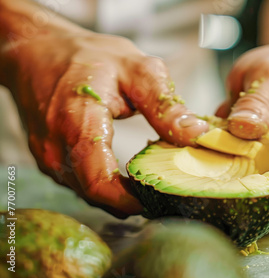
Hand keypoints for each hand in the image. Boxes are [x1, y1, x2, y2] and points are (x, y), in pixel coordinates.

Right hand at [3, 30, 207, 216]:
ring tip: (147, 185)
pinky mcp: (47, 160)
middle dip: (129, 200)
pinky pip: (78, 183)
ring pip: (86, 193)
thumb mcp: (137, 69)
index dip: (128, 200)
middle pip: (94, 193)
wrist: (37, 50)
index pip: (99, 180)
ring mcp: (47, 156)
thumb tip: (197, 135)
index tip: (157, 201)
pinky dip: (102, 185)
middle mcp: (56, 146)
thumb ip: (164, 105)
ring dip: (116, 195)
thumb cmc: (88, 56)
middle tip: (162, 194)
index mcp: (78, 122)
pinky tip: (124, 176)